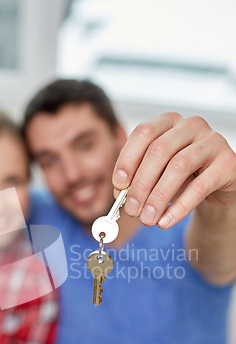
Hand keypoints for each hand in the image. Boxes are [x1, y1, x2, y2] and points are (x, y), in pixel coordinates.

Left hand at [112, 112, 235, 227]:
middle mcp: (191, 125)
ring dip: (158, 197)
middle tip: (131, 210)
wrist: (217, 187)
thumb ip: (138, 179)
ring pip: (179, 166)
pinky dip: (179, 208)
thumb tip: (121, 195)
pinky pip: (200, 187)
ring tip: (147, 219)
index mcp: (169, 122)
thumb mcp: (157, 174)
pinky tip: (166, 221)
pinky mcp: (228, 163)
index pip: (143, 133)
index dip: (127, 159)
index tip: (118, 186)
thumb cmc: (183, 176)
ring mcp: (212, 142)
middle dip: (140, 184)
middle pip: (159, 150)